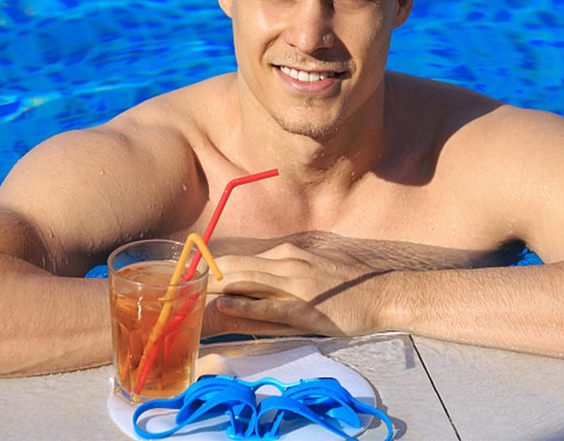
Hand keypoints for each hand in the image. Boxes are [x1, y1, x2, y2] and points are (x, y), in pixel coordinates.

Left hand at [203, 241, 391, 337]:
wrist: (381, 293)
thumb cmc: (347, 286)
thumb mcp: (312, 269)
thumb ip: (282, 274)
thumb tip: (253, 284)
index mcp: (289, 255)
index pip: (243, 259)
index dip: (215, 266)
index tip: (193, 274)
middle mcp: (289, 264)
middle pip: (238, 266)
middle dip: (208, 275)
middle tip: (182, 284)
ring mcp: (296, 285)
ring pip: (249, 282)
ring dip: (219, 288)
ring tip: (193, 294)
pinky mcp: (306, 308)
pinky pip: (270, 306)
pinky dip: (246, 306)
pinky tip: (227, 308)